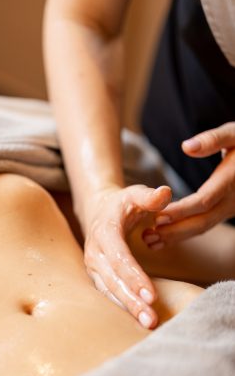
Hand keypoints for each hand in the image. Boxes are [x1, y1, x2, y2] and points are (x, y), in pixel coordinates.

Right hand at [83, 184, 171, 328]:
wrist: (98, 212)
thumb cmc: (121, 205)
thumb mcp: (134, 194)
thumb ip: (150, 196)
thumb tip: (165, 194)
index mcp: (104, 233)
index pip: (119, 258)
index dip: (134, 276)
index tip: (151, 295)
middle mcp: (95, 253)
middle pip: (113, 280)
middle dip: (131, 300)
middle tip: (150, 318)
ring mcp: (93, 267)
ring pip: (108, 291)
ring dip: (127, 308)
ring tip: (147, 323)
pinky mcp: (97, 277)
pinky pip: (108, 294)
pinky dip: (122, 308)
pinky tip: (138, 320)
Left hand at [143, 123, 234, 247]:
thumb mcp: (234, 133)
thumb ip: (212, 139)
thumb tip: (186, 147)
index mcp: (231, 179)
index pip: (204, 201)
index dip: (181, 210)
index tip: (158, 216)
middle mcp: (233, 199)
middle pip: (202, 221)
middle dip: (175, 231)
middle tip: (148, 236)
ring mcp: (230, 208)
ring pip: (203, 227)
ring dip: (176, 236)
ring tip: (150, 242)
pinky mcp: (225, 211)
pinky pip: (204, 225)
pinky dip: (183, 233)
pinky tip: (162, 238)